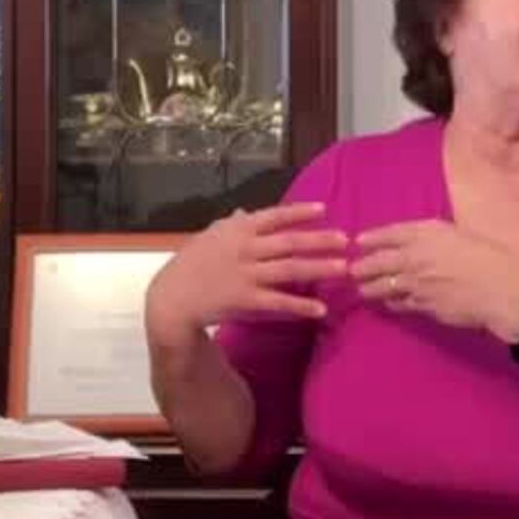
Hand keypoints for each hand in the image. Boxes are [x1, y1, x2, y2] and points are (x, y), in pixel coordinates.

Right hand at [146, 203, 349, 342]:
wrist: (172, 298)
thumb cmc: (190, 264)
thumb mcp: (209, 237)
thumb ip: (230, 225)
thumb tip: (244, 211)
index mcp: (237, 230)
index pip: (273, 216)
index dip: (299, 212)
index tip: (324, 209)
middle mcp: (245, 249)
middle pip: (289, 242)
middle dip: (319, 240)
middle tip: (346, 240)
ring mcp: (246, 275)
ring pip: (289, 269)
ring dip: (319, 268)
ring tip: (343, 268)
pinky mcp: (246, 300)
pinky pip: (278, 302)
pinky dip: (300, 306)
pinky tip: (320, 310)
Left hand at [350, 220, 518, 340]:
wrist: (505, 293)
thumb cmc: (493, 260)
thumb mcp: (463, 236)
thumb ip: (437, 238)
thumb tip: (420, 242)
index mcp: (429, 234)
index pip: (391, 233)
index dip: (372, 238)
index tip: (359, 242)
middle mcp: (416, 256)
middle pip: (378, 261)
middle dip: (361, 266)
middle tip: (352, 270)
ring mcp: (416, 284)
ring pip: (383, 286)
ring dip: (370, 288)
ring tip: (363, 290)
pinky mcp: (421, 306)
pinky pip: (400, 304)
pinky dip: (392, 304)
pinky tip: (390, 304)